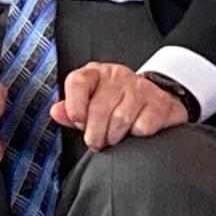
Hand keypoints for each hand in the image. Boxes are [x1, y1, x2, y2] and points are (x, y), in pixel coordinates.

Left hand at [51, 63, 187, 150]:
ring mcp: (139, 86)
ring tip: (114, 139)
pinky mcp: (159, 102)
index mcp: (94, 72)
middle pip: (98, 109)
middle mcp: (116, 74)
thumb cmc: (115, 103)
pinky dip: (137, 136)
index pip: (76, 82)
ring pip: (120, 120)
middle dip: (95, 135)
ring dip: (114, 137)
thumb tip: (56, 112)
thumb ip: (71, 109)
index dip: (74, 108)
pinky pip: (143, 126)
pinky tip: (136, 132)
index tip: (80, 123)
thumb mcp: (90, 102)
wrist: (154, 99)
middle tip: (97, 143)